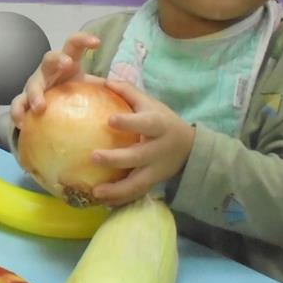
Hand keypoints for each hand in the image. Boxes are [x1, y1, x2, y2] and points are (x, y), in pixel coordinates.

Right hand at [9, 32, 99, 127]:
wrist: (49, 107)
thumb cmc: (74, 96)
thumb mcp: (88, 89)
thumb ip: (103, 90)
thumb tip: (129, 98)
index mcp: (66, 63)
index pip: (73, 44)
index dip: (83, 39)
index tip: (97, 43)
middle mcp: (48, 70)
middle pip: (49, 58)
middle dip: (57, 59)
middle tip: (67, 64)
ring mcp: (34, 84)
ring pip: (31, 83)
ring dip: (35, 93)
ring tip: (40, 106)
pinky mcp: (23, 100)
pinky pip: (17, 105)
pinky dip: (18, 113)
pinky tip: (22, 123)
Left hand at [90, 79, 194, 206]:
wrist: (189, 146)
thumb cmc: (161, 119)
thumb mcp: (149, 102)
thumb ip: (126, 91)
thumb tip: (99, 79)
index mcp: (158, 125)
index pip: (145, 123)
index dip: (129, 123)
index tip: (109, 121)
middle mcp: (158, 149)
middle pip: (138, 156)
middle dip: (116, 159)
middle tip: (93, 156)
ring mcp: (157, 169)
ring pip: (139, 183)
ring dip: (117, 189)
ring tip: (96, 192)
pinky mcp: (153, 183)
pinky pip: (136, 193)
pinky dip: (120, 199)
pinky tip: (102, 202)